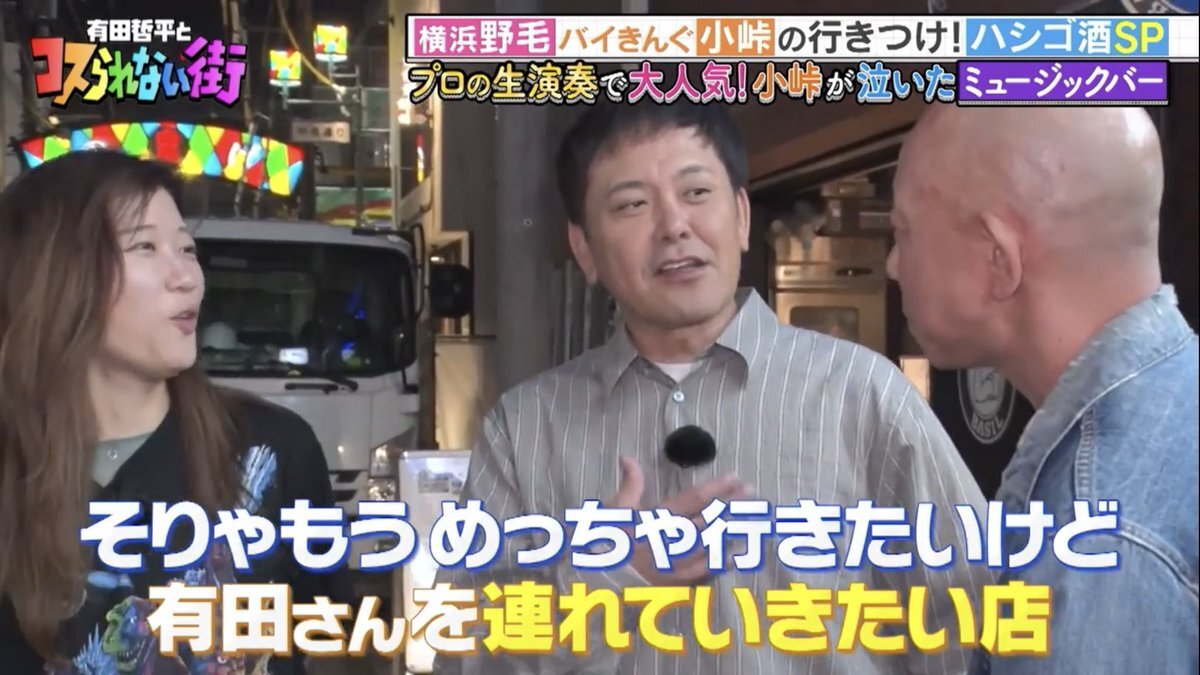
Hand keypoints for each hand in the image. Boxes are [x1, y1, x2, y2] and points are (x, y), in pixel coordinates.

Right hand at [608, 456, 751, 584]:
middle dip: (731, 504)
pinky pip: (702, 572)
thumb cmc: (606, 541)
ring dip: (731, 530)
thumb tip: (628, 457)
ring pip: (710, 544)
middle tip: (751, 491)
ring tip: (749, 518)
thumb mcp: (614, 509)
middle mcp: (672, 539)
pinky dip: (718, 563)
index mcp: (658, 519)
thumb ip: (629, 485)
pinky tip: (733, 556)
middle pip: (708, 519)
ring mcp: (676, 562)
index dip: (716, 487)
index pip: (693, 499)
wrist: (598, 580)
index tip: (735, 477)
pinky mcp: (674, 583)